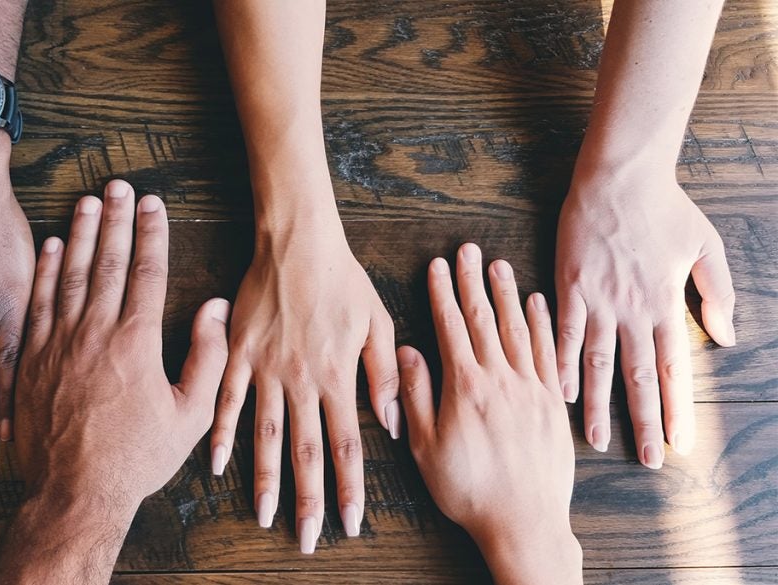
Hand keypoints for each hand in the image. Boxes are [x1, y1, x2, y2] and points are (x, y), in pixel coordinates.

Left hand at [14, 181, 229, 499]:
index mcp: (136, 342)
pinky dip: (45, 271)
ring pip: (70, 274)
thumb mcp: (190, 415)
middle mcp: (94, 333)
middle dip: (116, 219)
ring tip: (88, 201)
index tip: (154, 204)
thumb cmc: (136, 458)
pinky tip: (52, 246)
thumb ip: (207, 357)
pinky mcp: (29, 359)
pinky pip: (37, 303)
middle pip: (106, 262)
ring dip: (80, 234)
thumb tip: (214, 308)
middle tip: (119, 186)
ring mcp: (57, 344)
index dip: (151, 233)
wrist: (73, 493)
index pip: (146, 272)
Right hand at [210, 217, 398, 552]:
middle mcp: (302, 380)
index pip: (347, 445)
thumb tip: (392, 424)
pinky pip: (228, 401)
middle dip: (309, 500)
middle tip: (308, 538)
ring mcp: (266, 369)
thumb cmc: (342, 279)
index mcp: (338, 376)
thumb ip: (383, 375)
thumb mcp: (377, 322)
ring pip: (265, 436)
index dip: (350, 488)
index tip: (351, 523)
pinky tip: (217, 465)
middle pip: (306, 452)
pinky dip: (221, 434)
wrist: (297, 241)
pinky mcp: (239, 353)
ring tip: (265, 515)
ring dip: (265, 480)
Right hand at [399, 243, 579, 584]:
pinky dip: (543, 324)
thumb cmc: (469, 490)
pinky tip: (537, 303)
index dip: (443, 293)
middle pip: (485, 319)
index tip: (438, 265)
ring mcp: (531, 389)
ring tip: (499, 265)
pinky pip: (549, 352)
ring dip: (507, 294)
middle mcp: (501, 379)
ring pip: (518, 329)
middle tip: (468, 249)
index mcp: (465, 387)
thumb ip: (415, 395)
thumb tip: (406, 352)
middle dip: (473, 281)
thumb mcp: (425, 447)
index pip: (452, 327)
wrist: (524, 522)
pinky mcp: (553, 403)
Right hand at [556, 173, 734, 467]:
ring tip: (595, 440)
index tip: (681, 443)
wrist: (619, 177)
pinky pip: (565, 333)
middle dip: (643, 421)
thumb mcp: (706, 247)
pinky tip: (560, 392)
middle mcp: (632, 310)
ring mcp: (598, 300)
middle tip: (647, 460)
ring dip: (598, 405)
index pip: (673, 368)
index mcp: (666, 304)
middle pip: (637, 376)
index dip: (677, 408)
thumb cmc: (665, 208)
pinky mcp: (570, 286)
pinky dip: (562, 364)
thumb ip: (717, 294)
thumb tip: (727, 338)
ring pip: (599, 363)